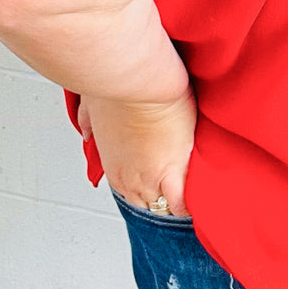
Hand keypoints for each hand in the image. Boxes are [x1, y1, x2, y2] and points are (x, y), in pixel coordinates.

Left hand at [77, 84, 197, 216]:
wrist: (137, 81)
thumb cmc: (115, 87)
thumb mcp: (91, 105)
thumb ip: (88, 121)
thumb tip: (87, 132)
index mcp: (113, 165)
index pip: (130, 191)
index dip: (145, 185)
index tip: (158, 179)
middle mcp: (128, 178)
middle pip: (146, 204)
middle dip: (160, 197)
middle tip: (178, 187)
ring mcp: (149, 178)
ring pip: (163, 207)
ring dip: (174, 201)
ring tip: (193, 193)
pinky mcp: (172, 172)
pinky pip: (181, 202)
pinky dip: (188, 203)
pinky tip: (200, 198)